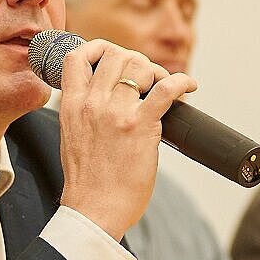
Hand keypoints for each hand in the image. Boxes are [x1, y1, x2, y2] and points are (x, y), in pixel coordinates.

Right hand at [55, 38, 197, 239]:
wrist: (94, 211)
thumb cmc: (86, 183)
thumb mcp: (71, 137)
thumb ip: (83, 112)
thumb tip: (106, 98)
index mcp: (71, 105)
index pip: (78, 55)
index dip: (100, 48)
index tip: (114, 58)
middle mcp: (91, 103)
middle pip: (116, 54)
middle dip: (135, 60)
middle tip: (147, 78)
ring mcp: (116, 112)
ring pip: (139, 64)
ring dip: (156, 71)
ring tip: (163, 86)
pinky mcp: (140, 126)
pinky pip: (166, 89)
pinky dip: (182, 81)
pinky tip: (189, 86)